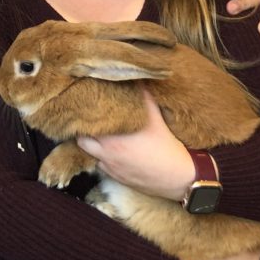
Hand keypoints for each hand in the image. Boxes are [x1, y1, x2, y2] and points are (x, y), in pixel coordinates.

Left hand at [76, 91, 192, 200]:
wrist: (178, 177)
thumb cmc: (166, 145)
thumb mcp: (155, 117)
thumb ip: (143, 97)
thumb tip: (137, 81)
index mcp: (112, 136)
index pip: (85, 124)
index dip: (83, 115)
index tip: (85, 107)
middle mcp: (107, 153)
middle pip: (81, 140)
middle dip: (83, 130)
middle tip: (87, 120)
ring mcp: (111, 167)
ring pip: (90, 155)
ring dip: (91, 145)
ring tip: (97, 135)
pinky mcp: (117, 178)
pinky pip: (101, 167)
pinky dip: (102, 159)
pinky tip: (111, 152)